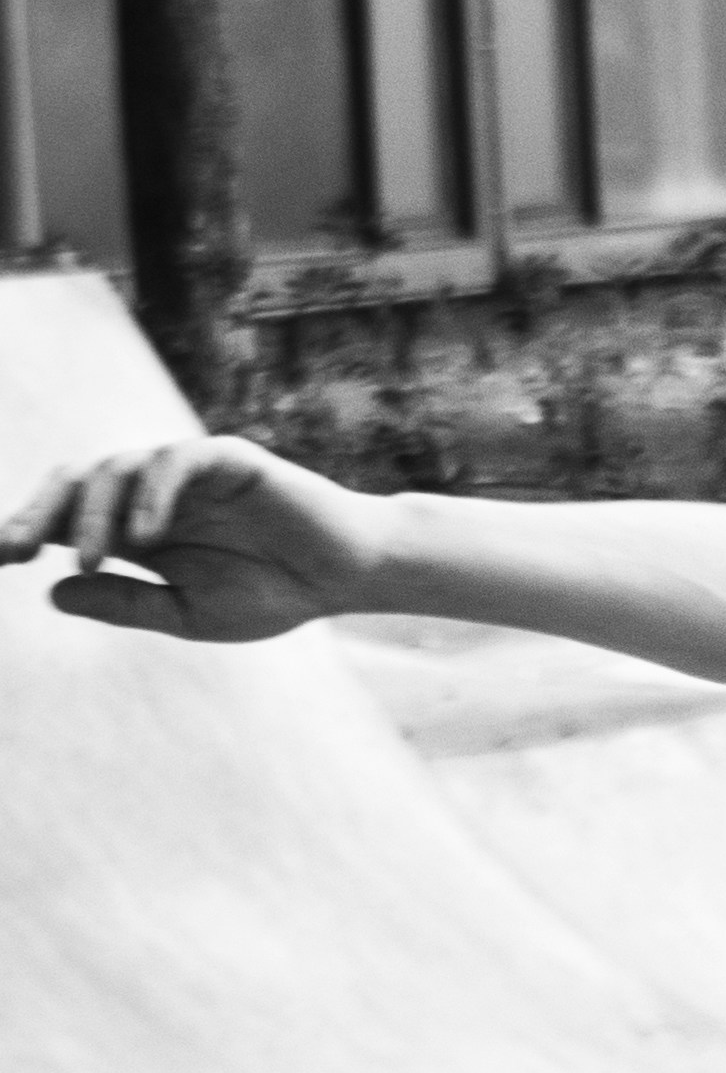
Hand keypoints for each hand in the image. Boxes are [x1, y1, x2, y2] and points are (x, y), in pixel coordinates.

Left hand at [0, 438, 379, 642]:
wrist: (346, 576)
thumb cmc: (274, 593)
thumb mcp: (188, 614)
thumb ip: (125, 602)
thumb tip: (51, 590)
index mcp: (137, 530)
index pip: (66, 521)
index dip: (26, 533)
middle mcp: (152, 494)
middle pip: (76, 484)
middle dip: (38, 513)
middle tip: (11, 548)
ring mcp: (187, 472)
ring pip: (116, 469)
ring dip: (95, 512)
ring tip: (91, 555)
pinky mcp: (226, 458)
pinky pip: (175, 462)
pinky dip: (152, 492)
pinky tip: (144, 534)